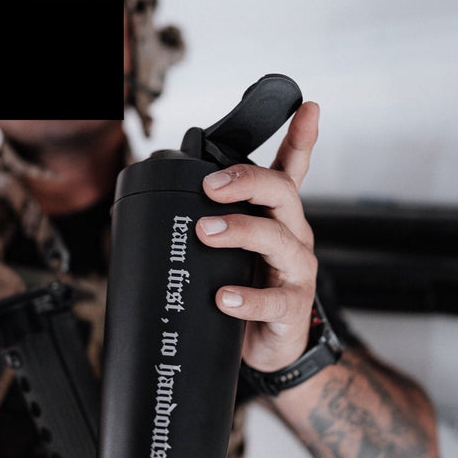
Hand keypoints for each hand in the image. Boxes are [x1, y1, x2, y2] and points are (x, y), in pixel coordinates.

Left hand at [196, 101, 319, 373]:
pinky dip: (246, 298)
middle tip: (210, 186)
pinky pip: (273, 300)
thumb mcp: (230, 252)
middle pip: (282, 193)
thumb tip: (150, 212)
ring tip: (207, 232)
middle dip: (246, 181)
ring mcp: (295, 271)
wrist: (267, 350)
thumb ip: (208, 225)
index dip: (301, 137)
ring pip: (277, 239)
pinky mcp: (291, 308)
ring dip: (240, 230)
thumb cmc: (247, 291)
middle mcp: (292, 236)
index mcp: (276, 218)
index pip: (292, 170)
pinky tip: (224, 298)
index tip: (306, 108)